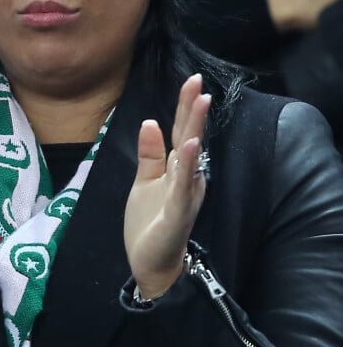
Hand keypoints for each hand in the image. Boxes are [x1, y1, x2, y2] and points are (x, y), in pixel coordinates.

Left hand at [124, 74, 210, 298]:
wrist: (150, 265)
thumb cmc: (150, 223)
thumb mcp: (144, 182)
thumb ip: (149, 154)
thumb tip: (150, 121)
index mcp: (177, 169)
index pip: (182, 132)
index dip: (185, 107)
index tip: (191, 81)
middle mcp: (187, 178)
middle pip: (189, 137)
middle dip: (193, 109)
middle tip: (199, 82)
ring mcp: (184, 195)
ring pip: (191, 157)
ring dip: (195, 129)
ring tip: (201, 103)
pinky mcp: (178, 212)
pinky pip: (183, 186)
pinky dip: (187, 165)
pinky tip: (190, 146)